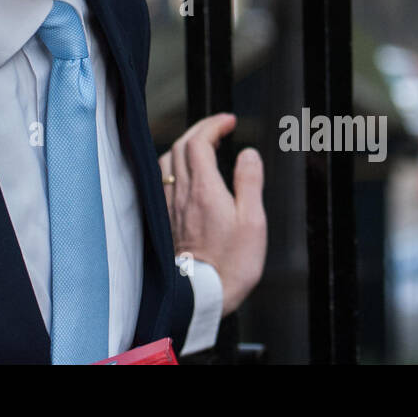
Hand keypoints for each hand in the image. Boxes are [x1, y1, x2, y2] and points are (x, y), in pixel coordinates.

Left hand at [160, 113, 265, 315]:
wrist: (203, 295)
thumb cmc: (232, 264)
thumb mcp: (253, 222)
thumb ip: (249, 182)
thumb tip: (248, 153)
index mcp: (204, 189)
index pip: (199, 141)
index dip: (213, 124)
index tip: (229, 121)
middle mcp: (181, 193)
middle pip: (181, 146)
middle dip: (200, 130)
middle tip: (220, 129)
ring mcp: (170, 205)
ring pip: (169, 161)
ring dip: (185, 146)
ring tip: (205, 147)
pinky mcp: (166, 218)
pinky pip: (165, 179)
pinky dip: (177, 165)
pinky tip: (188, 175)